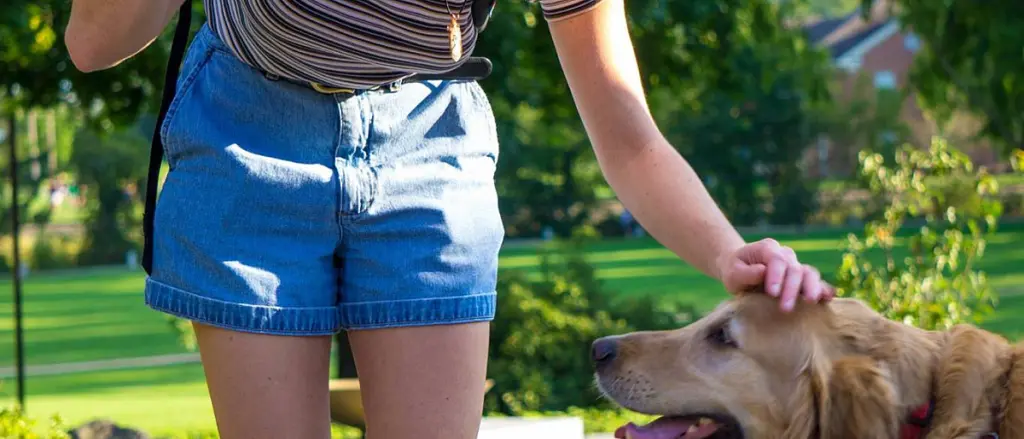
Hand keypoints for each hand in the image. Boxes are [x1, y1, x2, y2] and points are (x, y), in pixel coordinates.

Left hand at [716, 238, 834, 310]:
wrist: (740, 271)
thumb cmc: (735, 271)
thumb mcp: (732, 272)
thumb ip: (745, 272)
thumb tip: (762, 271)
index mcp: (767, 248)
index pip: (776, 259)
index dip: (776, 275)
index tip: (772, 293)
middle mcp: (785, 255)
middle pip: (794, 268)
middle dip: (791, 288)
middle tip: (785, 308)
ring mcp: (795, 266)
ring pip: (810, 273)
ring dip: (811, 288)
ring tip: (810, 302)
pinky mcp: (802, 280)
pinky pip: (816, 282)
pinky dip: (823, 289)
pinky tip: (828, 298)